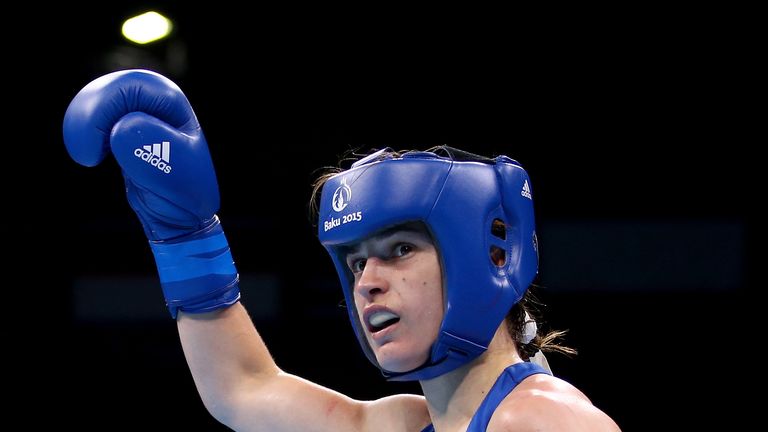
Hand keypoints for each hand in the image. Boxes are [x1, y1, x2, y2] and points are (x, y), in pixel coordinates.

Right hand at [63, 69, 238, 317]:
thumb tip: (122, 128)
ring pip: (96, 103)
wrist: (179, 217)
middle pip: (109, 89)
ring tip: (87, 157)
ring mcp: (136, 117)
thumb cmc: (183, 194)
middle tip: (85, 155)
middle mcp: (154, 105)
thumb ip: (150, 147)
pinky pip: (93, 121)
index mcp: (172, 106)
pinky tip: (91, 157)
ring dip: (83, 126)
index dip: (107, 106)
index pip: (133, 86)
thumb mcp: (174, 174)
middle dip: (89, 116)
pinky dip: (84, 134)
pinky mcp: (120, 132)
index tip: (98, 147)